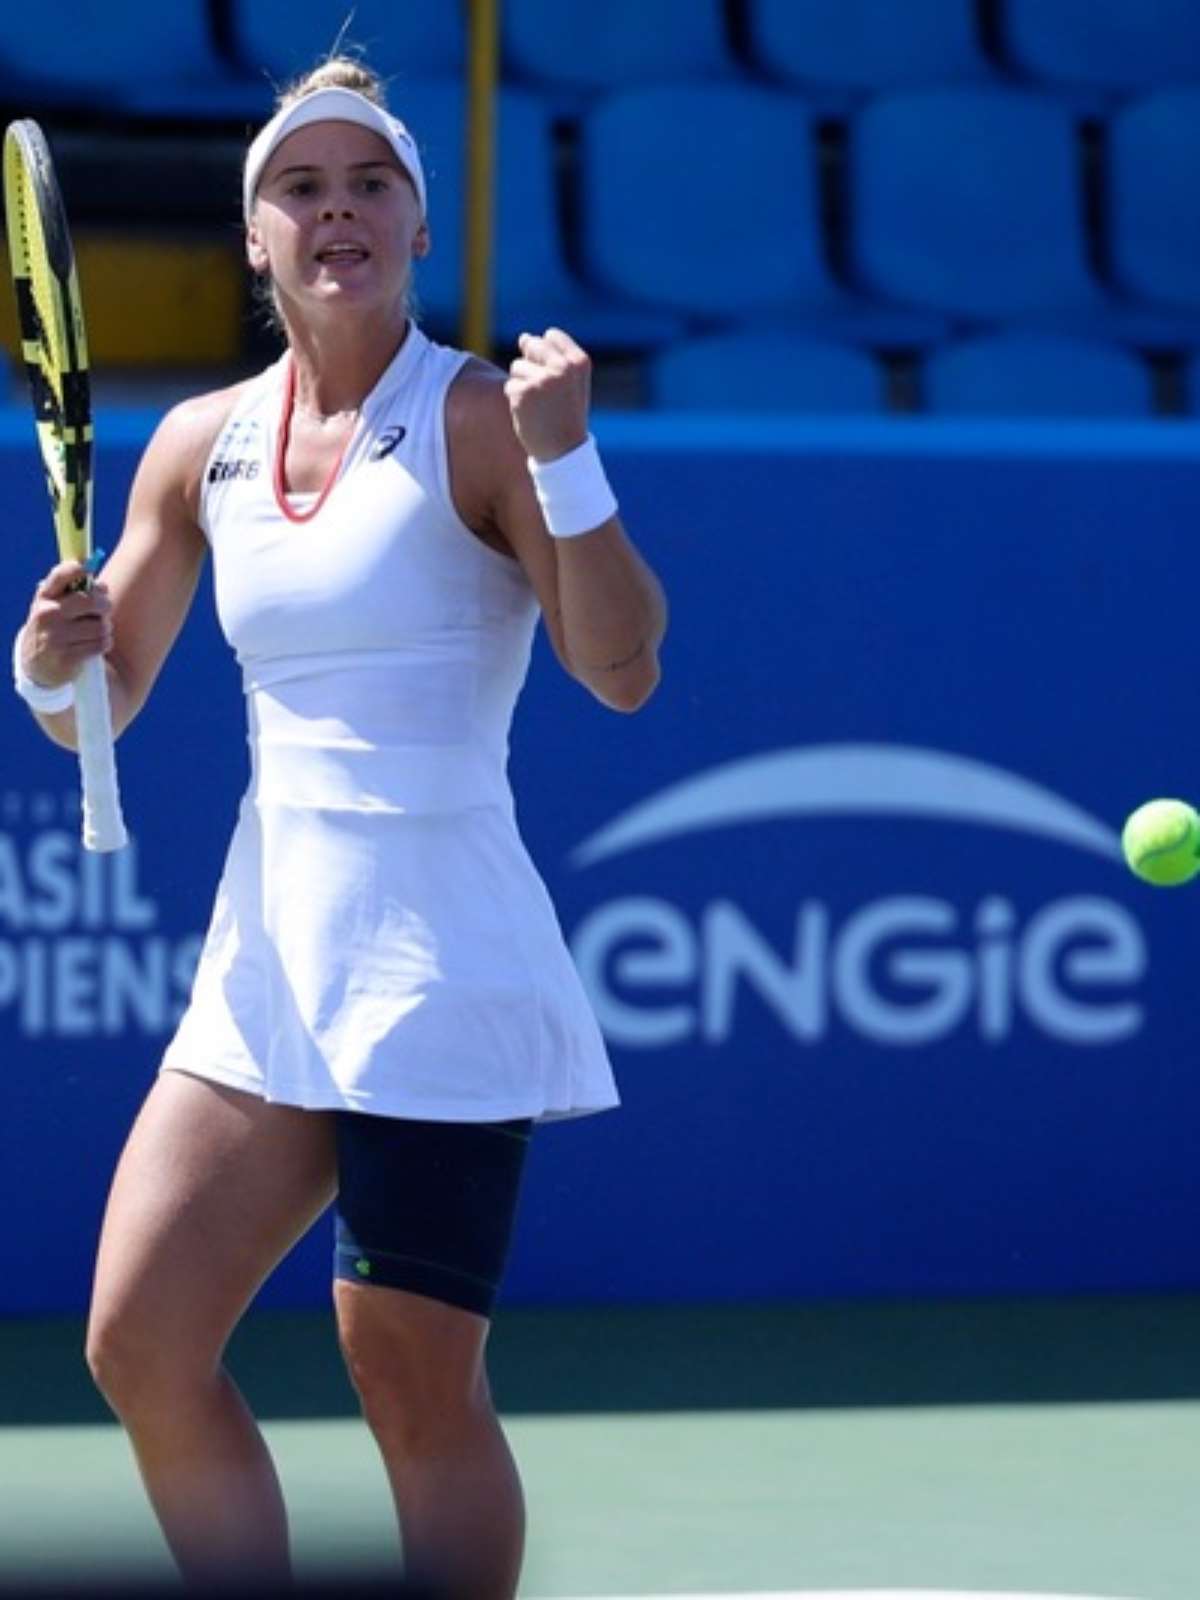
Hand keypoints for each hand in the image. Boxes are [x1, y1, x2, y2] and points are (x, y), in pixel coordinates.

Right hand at [19, 561, 112, 687]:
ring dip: (105, 628)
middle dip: (104, 605)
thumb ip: (76, 592)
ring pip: (100, 625)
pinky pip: (101, 643)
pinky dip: (104, 643)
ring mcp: (56, 636)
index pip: (61, 575)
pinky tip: (95, 644)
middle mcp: (47, 614)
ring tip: (96, 631)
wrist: (37, 664)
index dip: (77, 568)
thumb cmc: (54, 627)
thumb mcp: (55, 605)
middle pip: (90, 601)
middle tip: (104, 610)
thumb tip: (102, 586)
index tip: (88, 569)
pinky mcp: (67, 657)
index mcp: (44, 597)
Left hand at [505, 327, 591, 462]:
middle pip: (531, 345)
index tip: (555, 377)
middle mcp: (562, 367)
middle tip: (545, 393)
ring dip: (522, 384)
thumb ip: (552, 357)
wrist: (564, 451)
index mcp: (579, 361)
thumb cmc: (566, 414)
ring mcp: (542, 379)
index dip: (546, 354)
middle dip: (532, 365)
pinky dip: (515, 400)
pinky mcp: (523, 392)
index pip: (551, 336)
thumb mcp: (570, 381)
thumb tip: (523, 337)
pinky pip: (510, 386)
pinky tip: (530, 413)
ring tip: (539, 404)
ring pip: (517, 366)